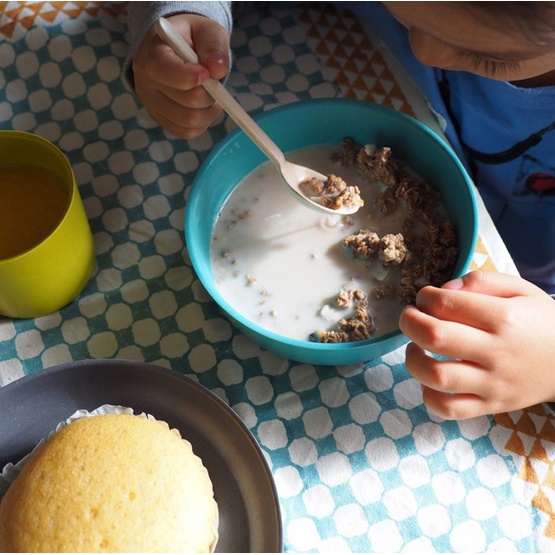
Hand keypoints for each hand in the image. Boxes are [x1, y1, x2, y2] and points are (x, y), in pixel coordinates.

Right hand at [132, 14, 229, 138]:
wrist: (178, 50)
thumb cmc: (192, 39)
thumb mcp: (207, 30)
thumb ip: (214, 44)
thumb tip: (217, 69)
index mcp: (151, 51)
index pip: (162, 68)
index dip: (190, 75)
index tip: (208, 73)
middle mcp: (144, 80)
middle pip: (186, 100)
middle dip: (210, 94)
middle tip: (214, 82)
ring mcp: (150, 103)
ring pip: (189, 121)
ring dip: (209, 110)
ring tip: (211, 94)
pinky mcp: (160, 119)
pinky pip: (187, 132)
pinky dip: (203, 123)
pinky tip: (203, 107)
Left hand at [399, 270, 554, 418]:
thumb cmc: (541, 322)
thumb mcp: (520, 289)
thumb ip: (482, 281)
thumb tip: (444, 288)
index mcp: (503, 318)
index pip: (447, 304)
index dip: (425, 297)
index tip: (425, 297)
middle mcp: (496, 352)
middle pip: (435, 337)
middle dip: (409, 322)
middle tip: (410, 317)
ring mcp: (493, 383)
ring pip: (437, 376)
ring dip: (413, 359)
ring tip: (415, 347)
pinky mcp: (491, 405)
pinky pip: (450, 409)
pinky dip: (429, 396)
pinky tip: (428, 380)